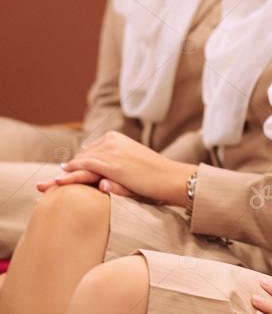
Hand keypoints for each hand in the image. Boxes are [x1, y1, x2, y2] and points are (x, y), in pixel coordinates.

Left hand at [55, 131, 196, 204]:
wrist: (173, 179)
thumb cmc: (156, 178)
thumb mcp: (133, 169)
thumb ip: (114, 171)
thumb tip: (100, 182)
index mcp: (117, 139)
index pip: (88, 154)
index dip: (73, 167)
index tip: (58, 180)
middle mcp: (112, 141)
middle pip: (80, 158)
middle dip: (64, 173)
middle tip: (43, 186)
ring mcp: (112, 151)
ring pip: (79, 163)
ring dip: (63, 176)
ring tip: (44, 187)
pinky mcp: (113, 165)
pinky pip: (85, 167)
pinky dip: (70, 174)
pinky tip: (59, 182)